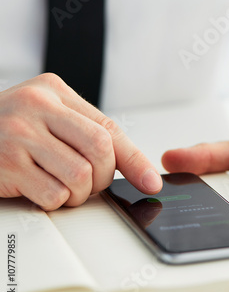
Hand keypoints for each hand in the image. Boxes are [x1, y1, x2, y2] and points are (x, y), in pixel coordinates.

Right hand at [0, 73, 161, 209]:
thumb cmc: (9, 130)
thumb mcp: (47, 117)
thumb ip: (84, 132)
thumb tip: (134, 168)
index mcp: (54, 90)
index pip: (108, 127)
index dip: (133, 159)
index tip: (150, 182)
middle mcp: (37, 105)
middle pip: (100, 149)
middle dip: (101, 178)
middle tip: (89, 183)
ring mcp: (19, 133)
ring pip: (79, 176)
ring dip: (77, 193)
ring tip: (61, 186)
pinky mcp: (6, 162)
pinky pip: (53, 194)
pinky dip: (54, 201)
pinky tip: (39, 189)